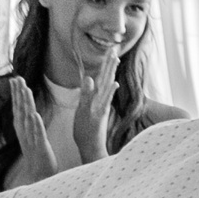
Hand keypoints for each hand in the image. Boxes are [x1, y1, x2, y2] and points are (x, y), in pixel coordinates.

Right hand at [6, 82, 59, 186]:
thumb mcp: (33, 136)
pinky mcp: (40, 146)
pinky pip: (37, 134)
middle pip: (20, 109)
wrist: (41, 176)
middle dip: (18, 93)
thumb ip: (30, 124)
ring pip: (28, 118)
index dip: (16, 93)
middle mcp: (24, 132)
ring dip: (26, 104)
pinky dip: (36, 124)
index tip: (15, 79)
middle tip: (17, 77)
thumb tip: (29, 112)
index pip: (18, 108)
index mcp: (23, 129)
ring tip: (26, 90)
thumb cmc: (38, 156)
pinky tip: (35, 114)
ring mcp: (31, 139)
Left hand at [73, 43, 119, 162]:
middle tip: (115, 49)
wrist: (90, 148)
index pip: (102, 79)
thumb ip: (86, 93)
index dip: (106, 66)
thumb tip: (88, 78)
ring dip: (111, 73)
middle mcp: (101, 101)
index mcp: (96, 99)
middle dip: (110, 64)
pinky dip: (109, 93)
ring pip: (107, 87)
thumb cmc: (86, 130)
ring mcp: (101, 108)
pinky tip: (114, 84)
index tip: (110, 53)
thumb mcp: (83, 108)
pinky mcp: (99, 116)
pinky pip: (105, 102)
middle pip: (106, 79)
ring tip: (115, 59)